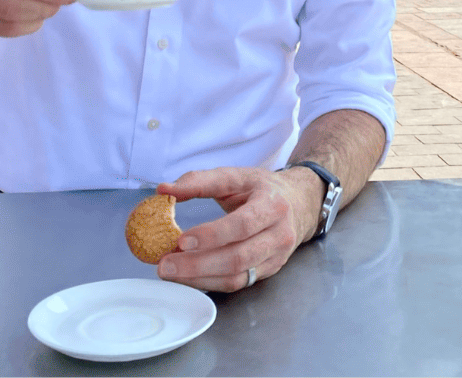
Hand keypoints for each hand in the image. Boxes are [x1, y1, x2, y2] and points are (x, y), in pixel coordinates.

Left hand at [154, 166, 320, 292]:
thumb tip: (164, 190)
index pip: (242, 224)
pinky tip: (188, 277)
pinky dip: (210, 283)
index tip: (181, 240)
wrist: (297, 204)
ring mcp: (276, 257)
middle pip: (238, 257)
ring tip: (171, 272)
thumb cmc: (260, 189)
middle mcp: (278, 234)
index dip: (212, 235)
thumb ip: (200, 181)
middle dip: (198, 265)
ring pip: (237, 277)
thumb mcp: (235, 176)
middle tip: (165, 265)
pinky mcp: (268, 271)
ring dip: (200, 278)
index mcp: (272, 204)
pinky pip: (237, 283)